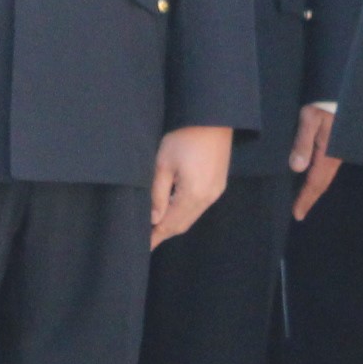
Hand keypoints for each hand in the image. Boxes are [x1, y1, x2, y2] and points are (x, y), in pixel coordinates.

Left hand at [150, 124, 232, 245]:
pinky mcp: (218, 184)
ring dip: (175, 223)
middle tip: (147, 240)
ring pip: (192, 217)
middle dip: (164, 233)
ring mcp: (216, 191)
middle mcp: (208, 197)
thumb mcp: (163, 163)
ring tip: (156, 228)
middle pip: (183, 224)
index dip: (156, 236)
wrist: (212, 118)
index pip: (170, 223)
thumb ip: (157, 194)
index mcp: (193, 194)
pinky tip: (173, 210)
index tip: (144, 246)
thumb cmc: (184, 136)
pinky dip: (185, 213)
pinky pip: (200, 206)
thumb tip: (153, 218)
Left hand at [287, 104, 342, 220]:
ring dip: (315, 190)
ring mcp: (337, 152)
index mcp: (327, 153)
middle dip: (310, 198)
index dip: (305, 199)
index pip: (314, 182)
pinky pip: (326, 169)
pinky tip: (312, 179)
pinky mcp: (336, 147)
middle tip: (299, 213)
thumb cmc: (324, 105)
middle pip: (321, 184)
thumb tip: (296, 168)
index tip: (297, 214)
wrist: (343, 93)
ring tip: (304, 200)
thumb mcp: (309, 119)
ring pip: (325, 177)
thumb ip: (302, 142)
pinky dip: (318, 179)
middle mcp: (334, 157)